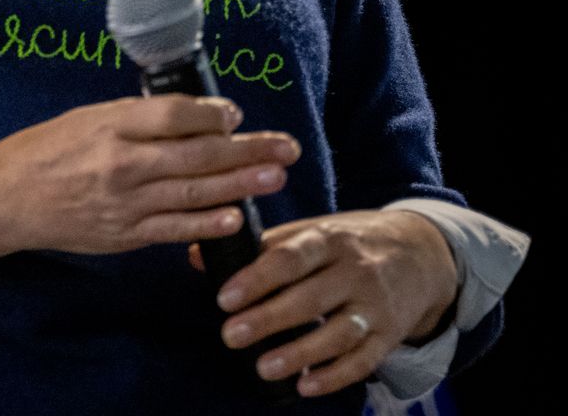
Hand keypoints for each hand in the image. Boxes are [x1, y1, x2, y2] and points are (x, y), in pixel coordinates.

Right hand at [0, 95, 299, 254]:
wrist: (5, 200)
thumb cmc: (43, 152)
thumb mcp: (84, 119)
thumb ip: (134, 119)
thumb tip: (190, 117)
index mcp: (109, 126)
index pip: (176, 115)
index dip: (214, 115)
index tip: (235, 115)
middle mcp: (121, 163)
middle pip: (199, 154)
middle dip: (249, 150)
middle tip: (286, 147)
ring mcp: (125, 202)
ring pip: (196, 192)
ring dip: (243, 185)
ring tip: (276, 177)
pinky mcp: (124, 235)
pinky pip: (176, 228)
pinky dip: (208, 223)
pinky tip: (236, 217)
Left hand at [196, 210, 459, 397]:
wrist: (422, 252)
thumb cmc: (348, 242)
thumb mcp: (310, 231)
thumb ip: (258, 245)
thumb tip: (197, 257)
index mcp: (329, 239)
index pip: (289, 258)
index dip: (256, 279)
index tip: (224, 298)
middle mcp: (356, 272)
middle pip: (310, 299)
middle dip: (268, 319)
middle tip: (230, 336)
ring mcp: (376, 305)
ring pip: (338, 334)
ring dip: (300, 354)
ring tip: (262, 367)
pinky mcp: (390, 334)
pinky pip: (365, 360)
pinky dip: (335, 376)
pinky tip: (306, 385)